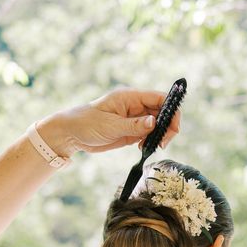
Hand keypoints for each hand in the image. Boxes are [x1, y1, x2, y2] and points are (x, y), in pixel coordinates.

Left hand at [37, 88, 181, 155]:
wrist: (71, 134)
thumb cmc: (87, 123)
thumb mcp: (111, 125)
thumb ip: (134, 125)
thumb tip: (154, 123)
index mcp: (131, 97)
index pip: (160, 98)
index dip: (172, 109)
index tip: (174, 126)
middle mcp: (136, 106)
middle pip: (163, 112)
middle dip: (168, 126)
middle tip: (164, 142)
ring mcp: (135, 118)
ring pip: (158, 124)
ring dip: (161, 135)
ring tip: (154, 146)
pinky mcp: (132, 130)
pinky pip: (149, 134)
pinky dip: (152, 141)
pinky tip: (144, 148)